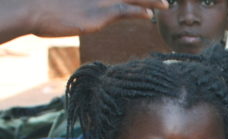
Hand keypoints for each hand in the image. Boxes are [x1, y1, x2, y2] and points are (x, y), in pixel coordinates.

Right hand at [28, 0, 167, 37]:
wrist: (28, 8)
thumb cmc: (40, 5)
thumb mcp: (62, 1)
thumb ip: (79, 2)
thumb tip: (81, 9)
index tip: (145, 0)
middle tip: (163, 0)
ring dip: (150, 0)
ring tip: (165, 5)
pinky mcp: (98, 13)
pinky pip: (124, 11)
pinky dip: (138, 12)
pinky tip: (149, 15)